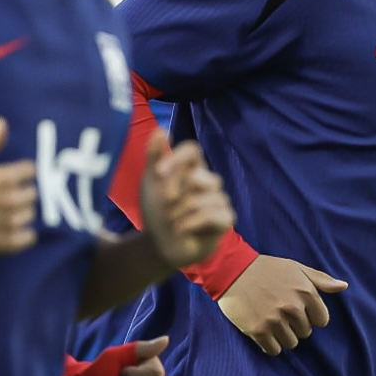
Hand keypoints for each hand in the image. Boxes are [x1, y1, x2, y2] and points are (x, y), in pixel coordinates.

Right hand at [0, 117, 36, 258]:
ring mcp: (10, 223)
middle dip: (19, 193)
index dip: (18, 174)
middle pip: (33, 193)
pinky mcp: (9, 243)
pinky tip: (3, 230)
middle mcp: (10, 200)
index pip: (31, 171)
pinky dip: (21, 235)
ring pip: (30, 214)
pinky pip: (30, 236)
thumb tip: (2, 122)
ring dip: (18, 214)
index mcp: (3, 177)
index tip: (4, 179)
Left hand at [139, 130, 233, 266]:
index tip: (158, 173)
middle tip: (166, 203)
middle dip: (178, 191)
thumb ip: (154, 156)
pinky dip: (194, 222)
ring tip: (173, 221)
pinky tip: (183, 229)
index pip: (193, 150)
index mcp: (191, 169)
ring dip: (182, 211)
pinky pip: (216, 214)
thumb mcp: (150, 183)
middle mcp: (207, 182)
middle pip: (202, 175)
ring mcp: (218, 200)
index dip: (177, 158)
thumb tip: (162, 129)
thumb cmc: (156, 212)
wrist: (158, 245)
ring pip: (208, 197)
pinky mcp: (225, 220)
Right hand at [218, 254, 348, 355]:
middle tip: (280, 312)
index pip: (322, 320)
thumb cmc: (265, 268)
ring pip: (291, 343)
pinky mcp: (258, 330)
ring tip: (271, 321)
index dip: (311, 316)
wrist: (231, 270)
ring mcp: (275, 320)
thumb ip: (320, 279)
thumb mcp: (295, 268)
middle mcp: (293, 307)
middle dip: (295, 325)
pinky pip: (274, 350)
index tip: (298, 310)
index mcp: (305, 291)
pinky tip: (264, 331)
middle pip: (306, 333)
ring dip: (283, 336)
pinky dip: (270, 344)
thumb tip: (344, 286)